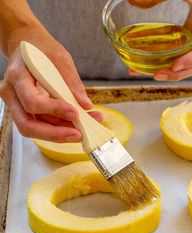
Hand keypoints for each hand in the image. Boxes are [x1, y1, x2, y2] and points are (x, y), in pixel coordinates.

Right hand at [0, 26, 102, 141]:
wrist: (26, 45)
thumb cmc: (41, 49)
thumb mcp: (60, 57)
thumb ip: (72, 82)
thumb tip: (86, 105)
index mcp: (17, 76)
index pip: (32, 102)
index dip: (54, 111)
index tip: (75, 113)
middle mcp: (12, 94)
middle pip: (27, 125)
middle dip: (54, 134)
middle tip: (78, 135)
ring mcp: (16, 105)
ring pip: (35, 129)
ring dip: (61, 133)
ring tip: (84, 130)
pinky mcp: (26, 111)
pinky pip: (41, 124)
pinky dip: (59, 127)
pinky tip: (77, 125)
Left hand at [129, 0, 191, 80]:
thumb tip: (131, 1)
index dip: (191, 59)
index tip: (175, 66)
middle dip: (178, 74)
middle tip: (158, 75)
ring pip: (190, 68)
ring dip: (172, 75)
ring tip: (151, 75)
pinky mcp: (191, 51)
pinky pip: (182, 63)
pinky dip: (167, 69)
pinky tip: (149, 69)